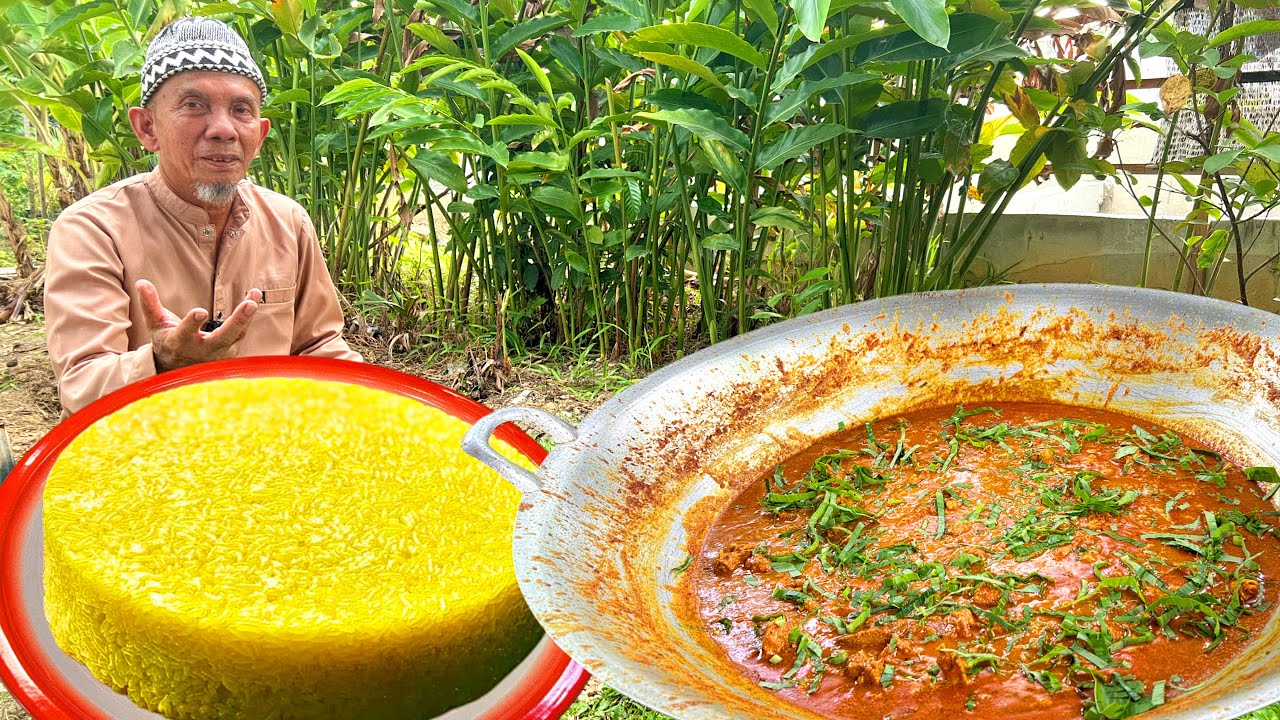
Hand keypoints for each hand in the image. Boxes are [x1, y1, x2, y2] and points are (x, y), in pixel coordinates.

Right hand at [136, 279, 261, 371]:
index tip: (200, 312)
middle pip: (222, 338)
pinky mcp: (230, 352)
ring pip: (236, 335)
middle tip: (250, 304)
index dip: (191, 324)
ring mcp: (218, 354)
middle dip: (237, 321)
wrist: (178, 370)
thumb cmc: (167, 341)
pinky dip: (248, 318)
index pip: (185, 334)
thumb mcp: (155, 325)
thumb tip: (142, 282)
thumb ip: (150, 304)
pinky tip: (253, 297)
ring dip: (247, 316)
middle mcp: (201, 351)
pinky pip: (241, 333)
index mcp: (179, 343)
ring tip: (254, 294)